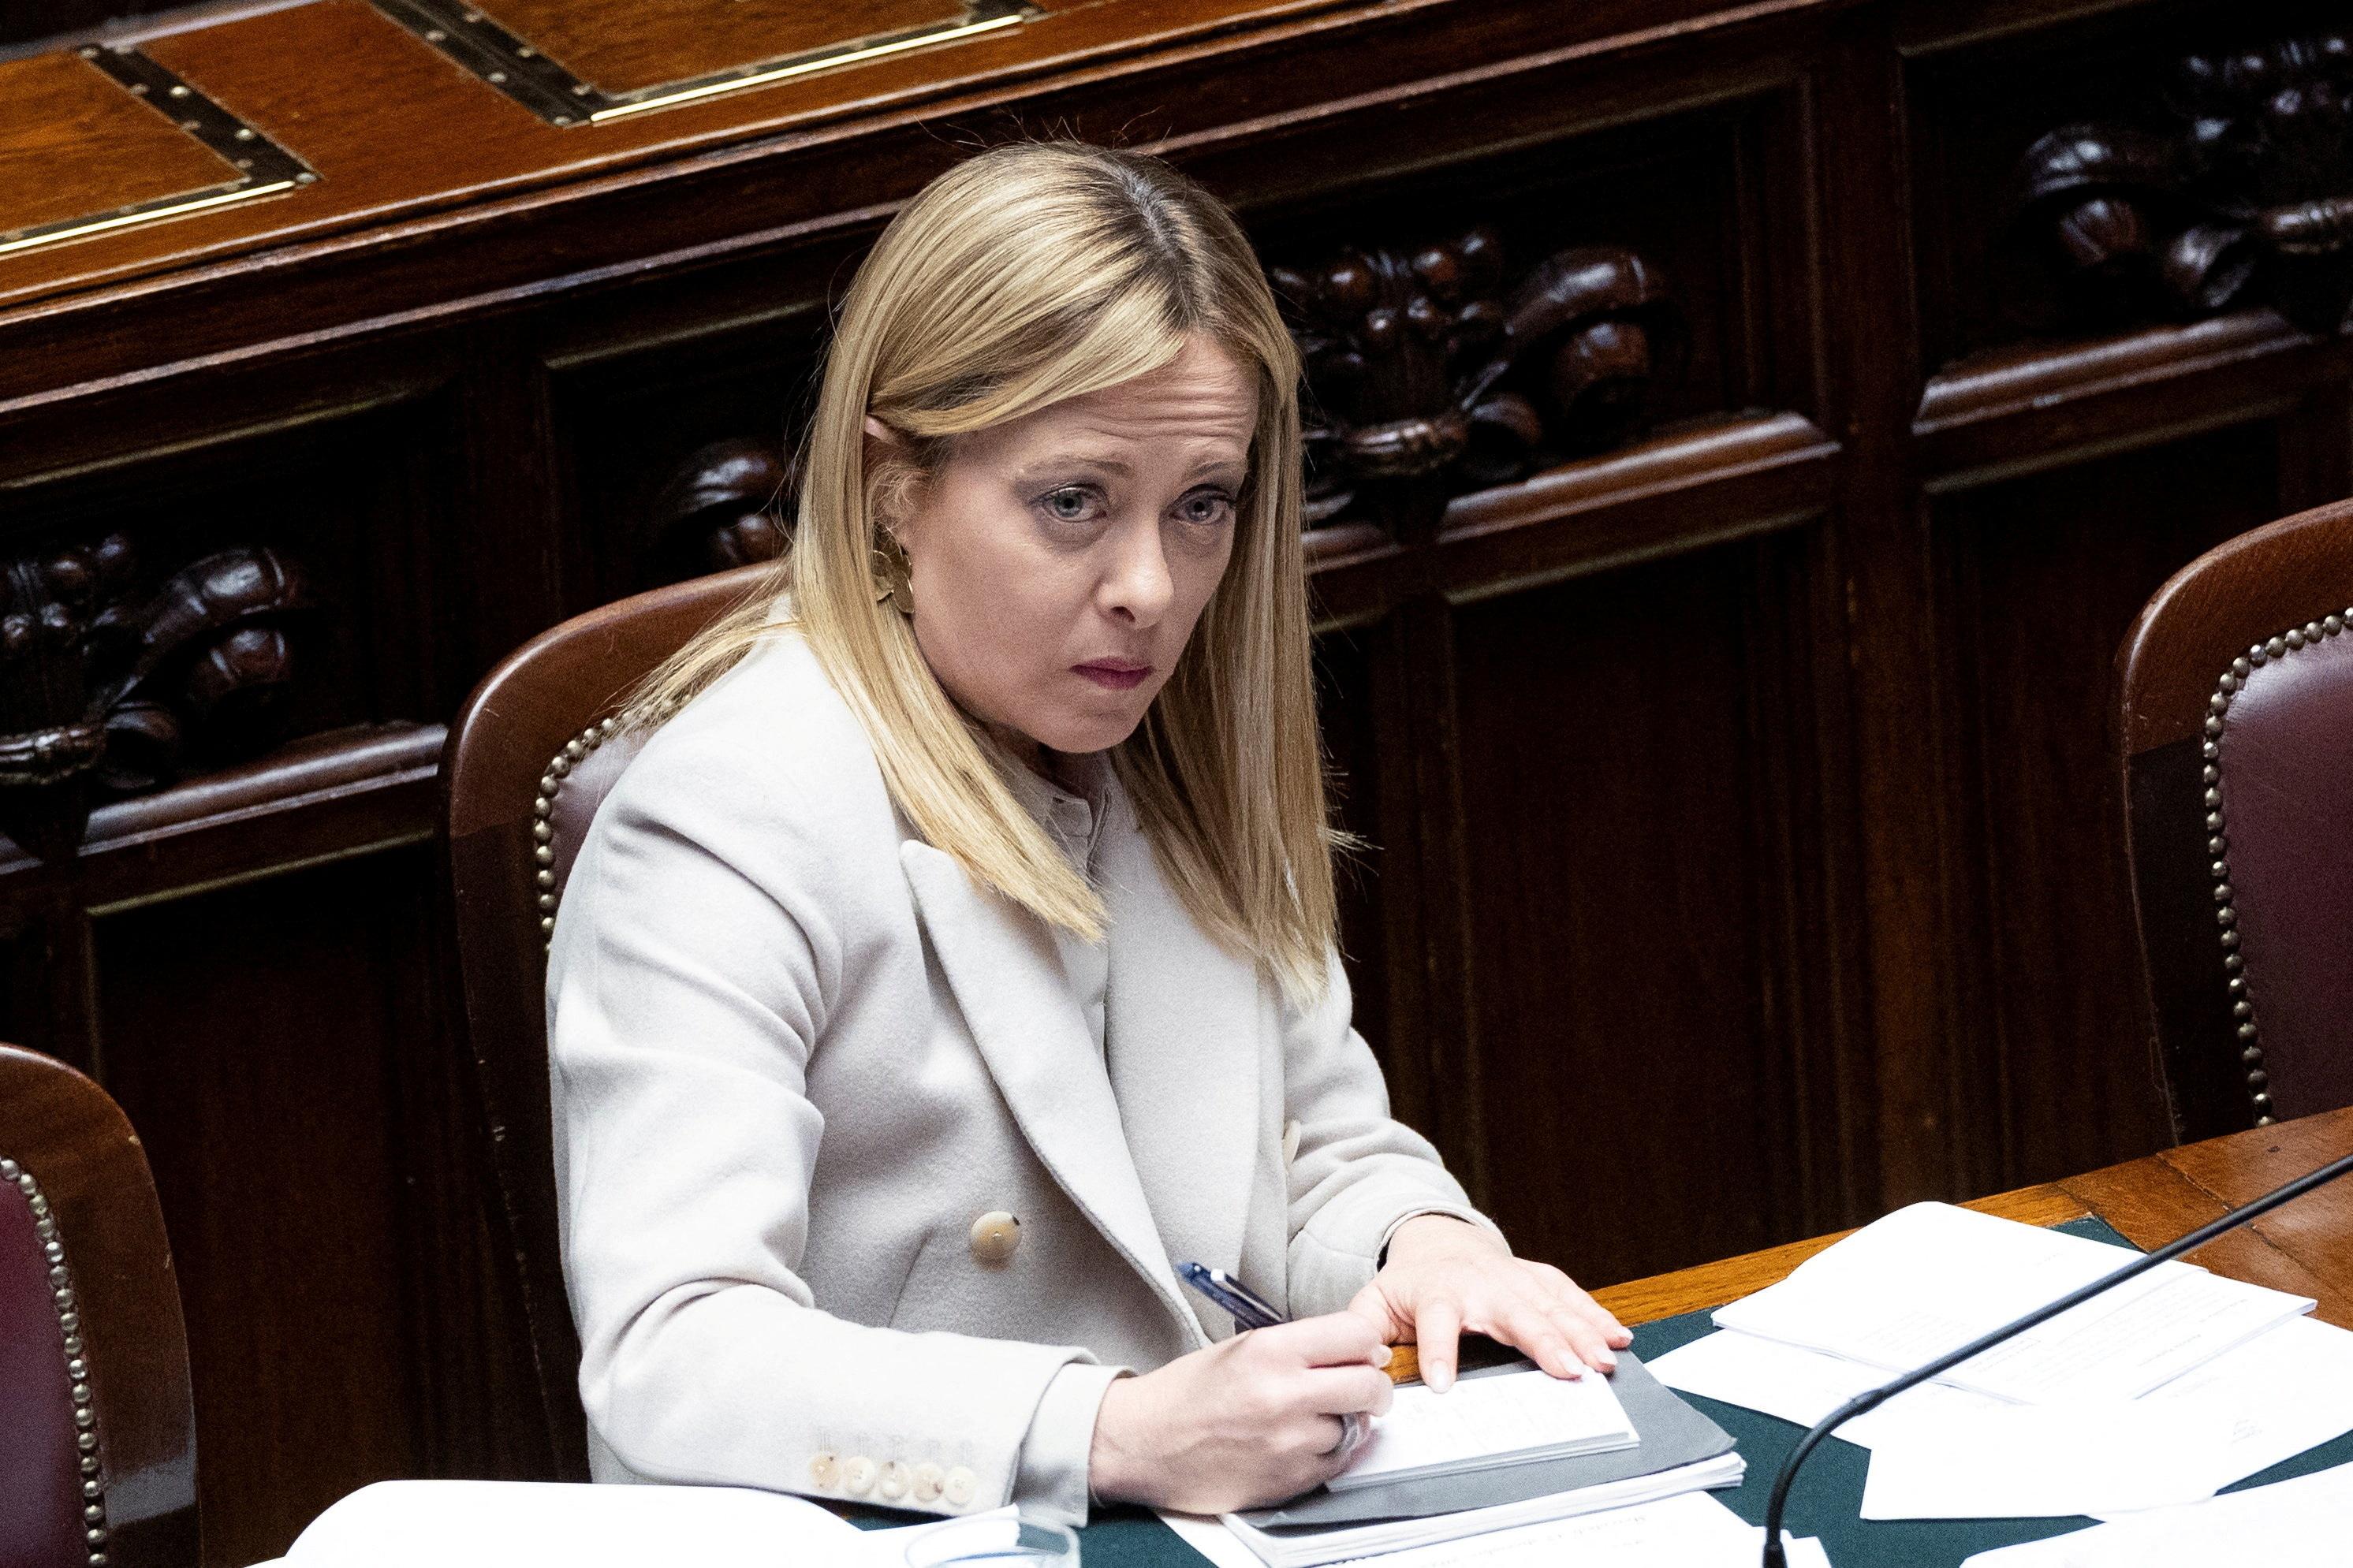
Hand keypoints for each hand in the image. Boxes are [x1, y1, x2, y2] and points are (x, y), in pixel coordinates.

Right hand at [1088, 1313, 1394, 1512]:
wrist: (1145, 1443)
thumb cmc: (1189, 1393)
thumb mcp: (1243, 1347)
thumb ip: (1302, 1347)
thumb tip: (1359, 1350)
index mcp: (1270, 1351)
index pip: (1356, 1334)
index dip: (1367, 1342)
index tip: (1365, 1350)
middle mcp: (1284, 1395)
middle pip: (1369, 1384)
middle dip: (1372, 1385)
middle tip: (1361, 1386)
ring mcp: (1289, 1442)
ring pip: (1356, 1428)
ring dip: (1346, 1422)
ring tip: (1313, 1417)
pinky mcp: (1289, 1480)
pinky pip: (1337, 1463)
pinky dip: (1329, 1452)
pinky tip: (1301, 1441)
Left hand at [1346, 1215, 1631, 1391]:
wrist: (1436, 1242)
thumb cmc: (1408, 1286)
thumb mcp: (1374, 1304)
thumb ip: (1365, 1332)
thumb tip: (1363, 1361)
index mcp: (1435, 1293)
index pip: (1435, 1321)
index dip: (1437, 1352)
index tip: (1444, 1386)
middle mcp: (1479, 1284)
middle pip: (1513, 1312)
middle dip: (1542, 1341)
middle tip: (1568, 1372)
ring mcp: (1513, 1278)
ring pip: (1550, 1304)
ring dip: (1580, 1332)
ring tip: (1603, 1361)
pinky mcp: (1536, 1278)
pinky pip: (1570, 1294)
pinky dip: (1596, 1314)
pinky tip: (1619, 1337)